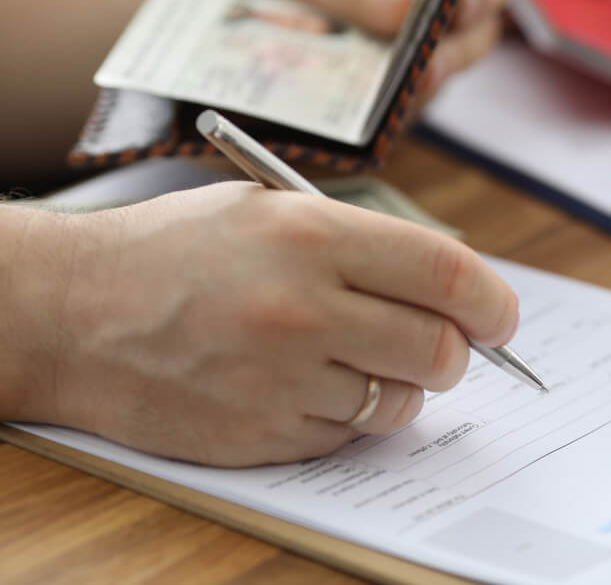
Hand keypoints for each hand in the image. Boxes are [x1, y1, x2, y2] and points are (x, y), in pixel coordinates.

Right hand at [12, 183, 517, 465]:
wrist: (72, 311)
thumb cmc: (175, 251)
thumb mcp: (270, 210)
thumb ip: (364, 245)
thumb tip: (452, 286)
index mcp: (311, 236)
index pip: (447, 274)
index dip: (492, 301)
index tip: (501, 317)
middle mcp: (301, 309)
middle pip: (439, 349)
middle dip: (457, 351)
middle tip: (440, 342)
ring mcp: (279, 380)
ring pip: (400, 402)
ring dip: (401, 385)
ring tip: (359, 357)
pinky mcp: (260, 435)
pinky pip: (348, 436)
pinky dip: (350, 414)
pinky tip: (309, 384)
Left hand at [217, 0, 518, 100]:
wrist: (263, 19)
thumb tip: (410, 6)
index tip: (462, 3)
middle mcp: (444, 10)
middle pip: (480, 31)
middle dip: (456, 49)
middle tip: (427, 65)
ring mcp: (428, 56)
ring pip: (447, 74)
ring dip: (425, 83)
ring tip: (400, 87)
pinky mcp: (405, 97)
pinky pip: (410, 107)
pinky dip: (392, 108)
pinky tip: (371, 108)